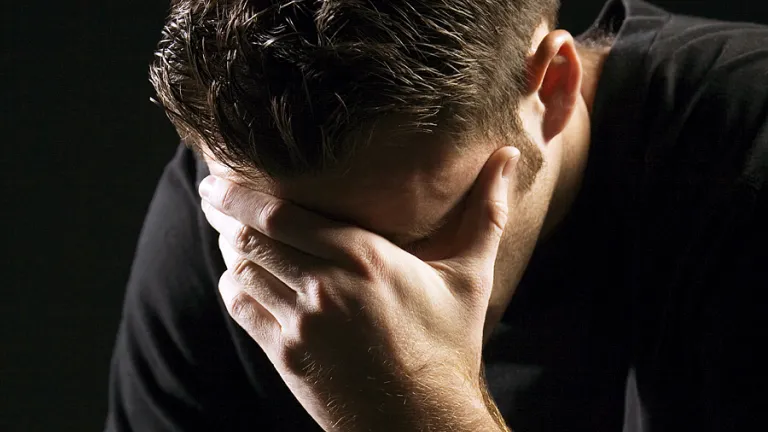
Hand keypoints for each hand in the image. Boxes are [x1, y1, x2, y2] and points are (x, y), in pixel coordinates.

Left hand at [199, 146, 519, 430]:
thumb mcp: (470, 276)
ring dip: (232, 250)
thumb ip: (486, 213)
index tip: (220, 178)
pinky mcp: (288, 356)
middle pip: (254, 237)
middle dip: (226, 212)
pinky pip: (243, 310)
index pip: (282, 214)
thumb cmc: (448, 344)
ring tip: (227, 234)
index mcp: (365, 258)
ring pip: (243, 270)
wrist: (421, 418)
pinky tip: (240, 280)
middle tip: (211, 195)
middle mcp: (326, 286)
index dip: (242, 194)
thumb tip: (511, 157)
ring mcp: (303, 323)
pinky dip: (235, 289)